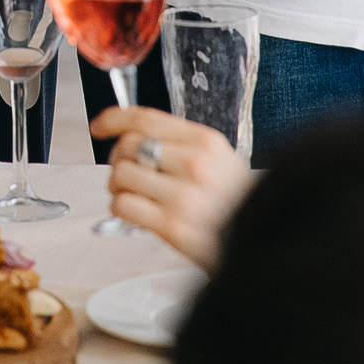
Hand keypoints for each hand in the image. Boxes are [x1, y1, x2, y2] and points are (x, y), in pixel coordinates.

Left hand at [88, 106, 249, 269]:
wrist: (263, 244)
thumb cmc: (235, 205)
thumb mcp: (219, 161)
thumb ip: (181, 145)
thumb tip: (132, 136)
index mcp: (206, 142)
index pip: (145, 118)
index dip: (114, 119)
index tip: (100, 126)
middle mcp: (195, 164)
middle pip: (128, 145)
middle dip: (117, 159)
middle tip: (125, 174)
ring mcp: (184, 196)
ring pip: (121, 174)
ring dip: (117, 186)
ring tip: (132, 196)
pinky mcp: (173, 226)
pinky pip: (123, 205)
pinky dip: (120, 209)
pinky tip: (136, 215)